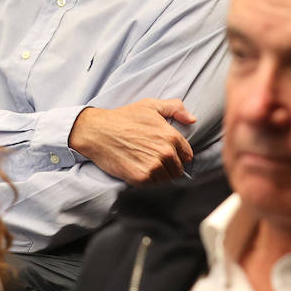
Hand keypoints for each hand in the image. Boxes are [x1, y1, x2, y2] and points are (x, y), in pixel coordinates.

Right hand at [67, 98, 195, 184]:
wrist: (98, 131)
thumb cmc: (123, 117)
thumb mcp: (150, 105)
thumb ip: (175, 108)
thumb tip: (192, 120)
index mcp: (170, 136)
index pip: (187, 155)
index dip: (177, 154)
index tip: (165, 152)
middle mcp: (165, 152)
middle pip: (178, 169)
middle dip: (168, 165)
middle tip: (152, 158)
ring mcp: (154, 166)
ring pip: (166, 179)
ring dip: (158, 174)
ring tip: (144, 162)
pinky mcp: (141, 178)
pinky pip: (153, 185)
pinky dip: (147, 179)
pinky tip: (137, 167)